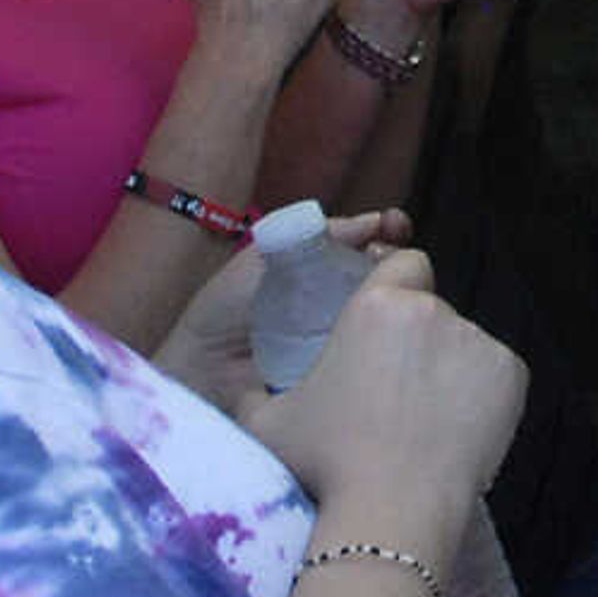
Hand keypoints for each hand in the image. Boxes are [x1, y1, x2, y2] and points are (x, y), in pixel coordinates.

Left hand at [153, 207, 408, 405]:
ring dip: (396, 295)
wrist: (201, 371)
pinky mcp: (342, 375)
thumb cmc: (223, 310)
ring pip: (384, 314)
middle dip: (396, 258)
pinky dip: (385, 339)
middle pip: (383, 276)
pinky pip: (372, 354)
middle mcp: (337, 304)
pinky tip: (387, 325)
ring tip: (392, 283)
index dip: (386, 233)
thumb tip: (374, 221)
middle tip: (392, 254)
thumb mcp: (266, 256)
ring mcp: (342, 340)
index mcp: (319, 273)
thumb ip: (316, 235)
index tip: (395, 225)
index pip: (366, 247)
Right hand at [240, 248, 525, 544]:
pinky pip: (494, 375)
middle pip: (432, 311)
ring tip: (424, 424)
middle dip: (418, 342)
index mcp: (376, 306)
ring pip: (464, 345)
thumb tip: (241, 390)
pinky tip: (454, 433)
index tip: (387, 324)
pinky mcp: (512, 375)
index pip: (404, 264)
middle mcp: (433, 311)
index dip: (398, 285)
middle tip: (398, 395)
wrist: (392, 513)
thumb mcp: (268, 425)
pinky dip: (482, 396)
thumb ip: (255, 394)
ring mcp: (479, 341)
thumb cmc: (326, 466)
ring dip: (448, 370)